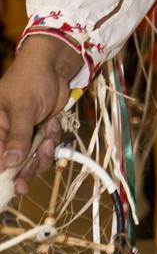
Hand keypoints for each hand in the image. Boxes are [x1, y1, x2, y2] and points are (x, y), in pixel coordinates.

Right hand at [0, 35, 80, 194]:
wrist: (55, 67)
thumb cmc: (31, 80)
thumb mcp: (23, 108)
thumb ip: (18, 136)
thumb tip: (10, 163)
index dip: (2, 172)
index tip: (12, 186)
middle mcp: (6, 134)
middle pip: (12, 163)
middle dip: (24, 169)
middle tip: (28, 180)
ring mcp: (24, 134)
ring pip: (30, 159)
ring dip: (41, 154)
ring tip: (48, 141)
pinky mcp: (40, 132)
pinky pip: (45, 148)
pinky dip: (51, 141)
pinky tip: (53, 126)